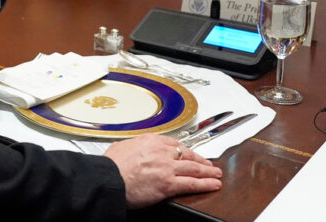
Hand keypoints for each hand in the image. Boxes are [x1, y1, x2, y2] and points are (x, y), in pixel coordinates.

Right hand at [103, 133, 222, 208]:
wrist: (108, 179)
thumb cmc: (111, 166)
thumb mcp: (121, 147)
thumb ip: (131, 147)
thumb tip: (129, 149)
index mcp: (151, 141)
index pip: (174, 144)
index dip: (185, 150)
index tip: (189, 153)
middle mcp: (162, 152)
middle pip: (187, 155)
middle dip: (200, 160)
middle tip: (208, 164)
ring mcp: (167, 168)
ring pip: (194, 168)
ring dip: (208, 172)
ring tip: (216, 174)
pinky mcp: (169, 184)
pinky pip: (192, 184)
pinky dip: (206, 184)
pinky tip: (213, 184)